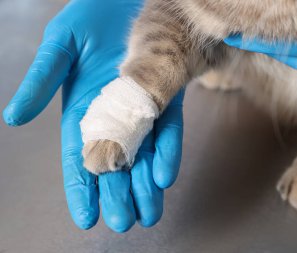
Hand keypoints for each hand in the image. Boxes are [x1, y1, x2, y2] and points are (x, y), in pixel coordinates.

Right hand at [3, 0, 183, 231]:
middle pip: (115, 164)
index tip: (87, 219)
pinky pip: (167, 129)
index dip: (81, 189)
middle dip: (119, 194)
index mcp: (82, 110)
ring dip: (146, 185)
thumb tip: (14, 117)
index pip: (80, 157)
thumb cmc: (88, 18)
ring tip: (149, 213)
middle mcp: (113, 115)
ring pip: (144, 154)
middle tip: (125, 222)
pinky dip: (166, 151)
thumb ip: (40, 80)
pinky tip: (164, 175)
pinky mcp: (165, 96)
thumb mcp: (59, 47)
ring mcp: (141, 108)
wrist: (124, 0)